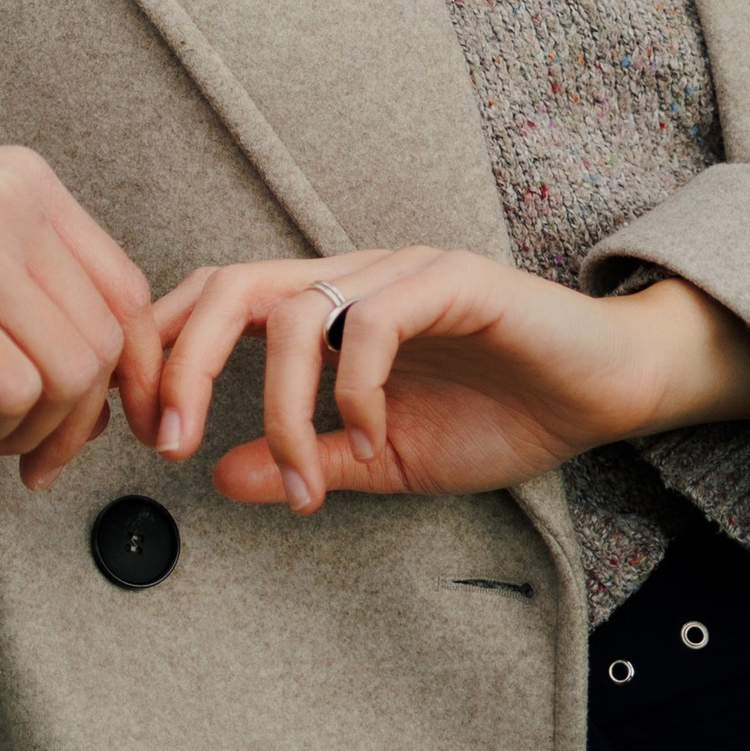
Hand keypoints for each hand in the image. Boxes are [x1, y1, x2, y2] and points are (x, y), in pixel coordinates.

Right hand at [0, 137, 162, 489]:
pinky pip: (15, 388)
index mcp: (25, 180)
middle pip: (107, 338)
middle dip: (80, 420)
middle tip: (29, 455)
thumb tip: (89, 363)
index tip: (103, 425)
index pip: (127, 288)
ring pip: (70, 370)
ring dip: (32, 428)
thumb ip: (19, 272)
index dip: (129, 371)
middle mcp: (13, 199)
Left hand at [149, 246, 749, 513]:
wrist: (606, 391)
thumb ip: (308, 460)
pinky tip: (370, 436)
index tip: (144, 435)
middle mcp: (350, 278)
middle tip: (168, 443)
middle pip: (226, 285)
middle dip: (176, 361)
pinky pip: (376, 321)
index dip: (158, 354)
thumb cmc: (502, 414)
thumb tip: (216, 475)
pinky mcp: (454, 281)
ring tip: (300, 476)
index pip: (210, 301)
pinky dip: (354, 389)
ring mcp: (399, 274)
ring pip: (292, 309)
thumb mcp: (386, 458)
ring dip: (274, 404)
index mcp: (325, 310)